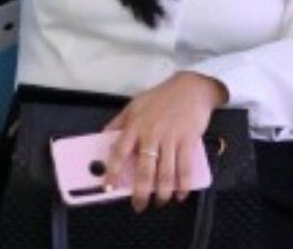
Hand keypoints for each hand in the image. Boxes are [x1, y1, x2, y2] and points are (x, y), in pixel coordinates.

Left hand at [102, 73, 223, 211]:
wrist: (190, 88)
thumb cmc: (160, 98)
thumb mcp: (133, 106)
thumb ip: (118, 123)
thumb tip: (102, 138)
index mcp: (135, 125)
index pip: (119, 152)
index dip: (113, 171)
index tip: (108, 187)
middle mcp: (151, 133)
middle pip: (144, 170)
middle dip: (140, 192)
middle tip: (138, 205)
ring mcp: (171, 138)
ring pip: (165, 173)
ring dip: (162, 193)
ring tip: (159, 202)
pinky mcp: (189, 141)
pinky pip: (184, 168)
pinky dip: (183, 185)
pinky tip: (180, 194)